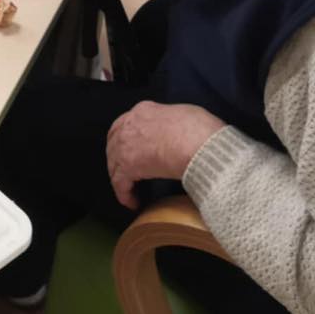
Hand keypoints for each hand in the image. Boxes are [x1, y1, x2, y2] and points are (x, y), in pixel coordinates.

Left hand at [105, 101, 226, 209]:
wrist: (198, 143)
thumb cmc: (201, 130)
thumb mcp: (186, 114)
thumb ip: (175, 122)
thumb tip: (180, 132)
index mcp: (144, 110)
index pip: (128, 124)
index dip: (129, 138)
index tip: (135, 149)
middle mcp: (130, 124)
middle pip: (114, 142)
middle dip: (119, 157)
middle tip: (129, 171)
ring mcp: (125, 144)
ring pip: (114, 163)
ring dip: (121, 177)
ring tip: (131, 190)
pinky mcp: (127, 166)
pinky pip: (119, 183)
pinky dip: (124, 194)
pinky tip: (133, 202)